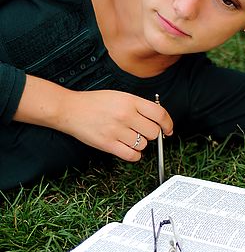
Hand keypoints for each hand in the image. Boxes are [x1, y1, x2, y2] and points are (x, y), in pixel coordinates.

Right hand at [58, 89, 172, 161]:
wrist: (69, 109)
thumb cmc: (95, 102)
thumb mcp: (120, 96)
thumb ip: (139, 106)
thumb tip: (158, 120)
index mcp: (130, 101)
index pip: (159, 114)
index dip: (168, 124)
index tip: (168, 129)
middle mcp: (125, 115)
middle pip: (153, 132)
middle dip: (151, 134)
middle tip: (142, 132)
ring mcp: (116, 130)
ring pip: (143, 145)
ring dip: (140, 144)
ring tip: (129, 137)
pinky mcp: (108, 144)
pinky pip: (132, 155)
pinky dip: (134, 155)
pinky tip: (129, 148)